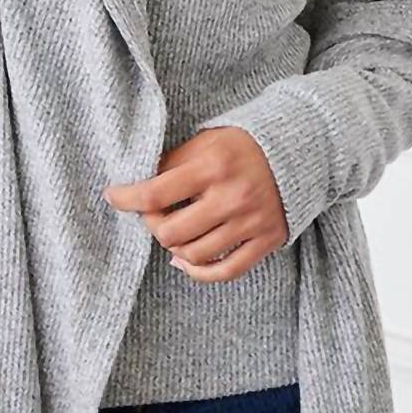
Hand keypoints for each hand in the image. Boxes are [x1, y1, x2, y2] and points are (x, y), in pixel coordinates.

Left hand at [102, 126, 287, 282]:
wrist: (297, 149)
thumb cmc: (243, 145)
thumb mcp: (206, 141)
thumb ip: (174, 163)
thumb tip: (138, 186)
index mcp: (212, 166)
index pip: (155, 193)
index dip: (126, 198)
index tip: (113, 195)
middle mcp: (232, 196)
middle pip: (171, 232)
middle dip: (154, 226)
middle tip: (155, 215)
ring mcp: (250, 221)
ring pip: (195, 253)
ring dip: (175, 248)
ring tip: (174, 234)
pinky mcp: (266, 239)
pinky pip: (226, 270)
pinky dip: (200, 271)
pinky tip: (186, 261)